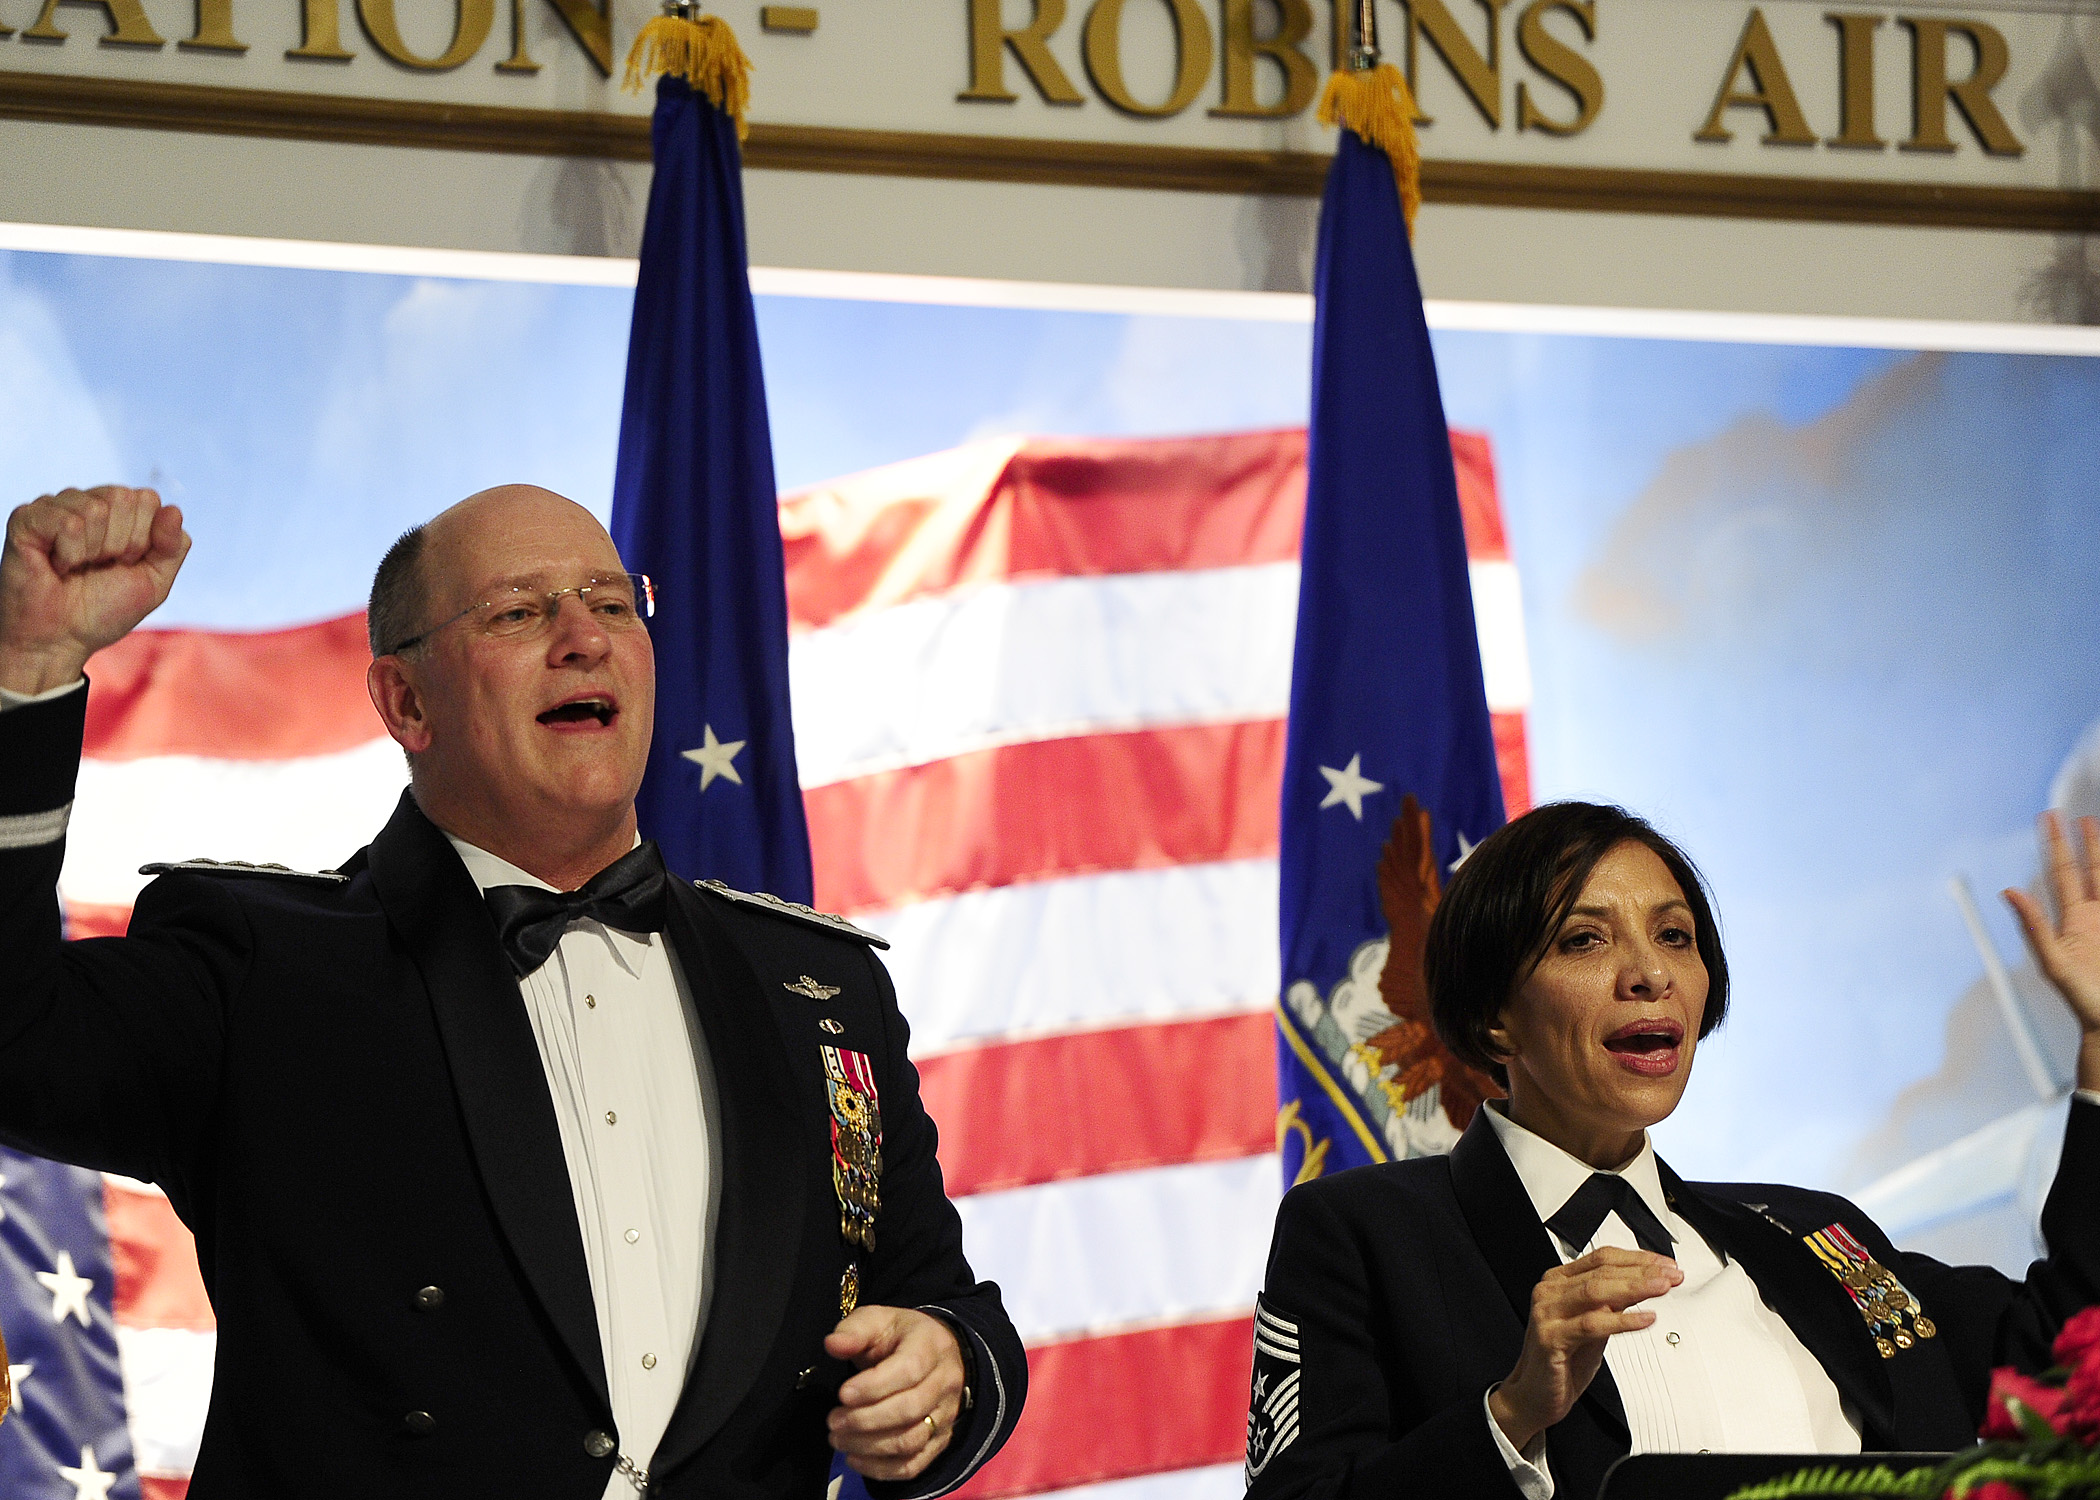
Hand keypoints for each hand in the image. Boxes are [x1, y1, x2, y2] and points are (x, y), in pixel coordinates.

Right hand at [0, 486, 188, 694]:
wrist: (61, 639)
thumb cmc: (104, 610)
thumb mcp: (154, 582)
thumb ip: (173, 547)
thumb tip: (174, 509)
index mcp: (119, 512)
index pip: (148, 498)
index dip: (144, 538)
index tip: (125, 563)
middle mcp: (87, 502)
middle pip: (123, 496)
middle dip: (122, 542)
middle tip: (100, 566)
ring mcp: (55, 507)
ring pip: (95, 508)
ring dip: (93, 551)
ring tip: (77, 567)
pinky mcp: (27, 518)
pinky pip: (68, 523)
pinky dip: (69, 553)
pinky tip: (57, 565)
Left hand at [825, 1306, 966, 1481]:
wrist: (936, 1354)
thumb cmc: (900, 1338)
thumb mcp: (878, 1321)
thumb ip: (854, 1330)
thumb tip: (833, 1344)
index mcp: (931, 1347)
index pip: (909, 1370)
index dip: (874, 1387)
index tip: (842, 1393)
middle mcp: (945, 1383)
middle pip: (910, 1409)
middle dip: (865, 1420)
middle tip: (833, 1421)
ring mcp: (946, 1415)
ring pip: (911, 1440)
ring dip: (869, 1446)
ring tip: (838, 1439)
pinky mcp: (939, 1441)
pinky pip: (913, 1465)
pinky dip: (881, 1469)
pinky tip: (854, 1459)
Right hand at [1487, 1247, 1680, 1452]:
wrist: (1535, 1396)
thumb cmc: (1564, 1361)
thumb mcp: (1595, 1327)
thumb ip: (1613, 1304)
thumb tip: (1645, 1285)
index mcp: (1559, 1281)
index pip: (1602, 1258)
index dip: (1637, 1258)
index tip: (1665, 1264)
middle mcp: (1550, 1292)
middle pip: (1602, 1272)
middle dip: (1642, 1271)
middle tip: (1672, 1275)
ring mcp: (1548, 1313)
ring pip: (1596, 1292)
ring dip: (1634, 1288)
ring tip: (1662, 1288)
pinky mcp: (1551, 1338)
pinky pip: (1592, 1324)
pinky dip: (1622, 1320)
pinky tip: (1645, 1319)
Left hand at [2005, 813, 2099, 1091]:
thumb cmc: (2081, 999)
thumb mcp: (2054, 962)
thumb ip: (2034, 926)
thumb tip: (2008, 890)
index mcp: (2072, 922)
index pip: (2062, 873)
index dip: (2056, 845)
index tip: (2049, 816)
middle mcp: (2093, 919)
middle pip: (2088, 872)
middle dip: (2082, 844)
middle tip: (2075, 815)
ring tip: (2096, 825)